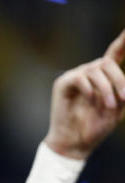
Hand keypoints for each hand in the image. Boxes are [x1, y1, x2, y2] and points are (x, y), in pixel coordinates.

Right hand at [44, 29, 124, 159]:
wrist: (77, 142)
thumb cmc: (98, 126)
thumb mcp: (121, 106)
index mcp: (105, 76)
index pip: (115, 52)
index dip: (123, 40)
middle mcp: (90, 72)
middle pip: (108, 62)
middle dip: (119, 79)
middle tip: (124, 98)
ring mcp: (76, 76)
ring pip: (96, 69)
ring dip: (106, 87)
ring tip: (108, 105)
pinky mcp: (63, 84)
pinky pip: (79, 77)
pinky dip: (89, 87)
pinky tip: (90, 99)